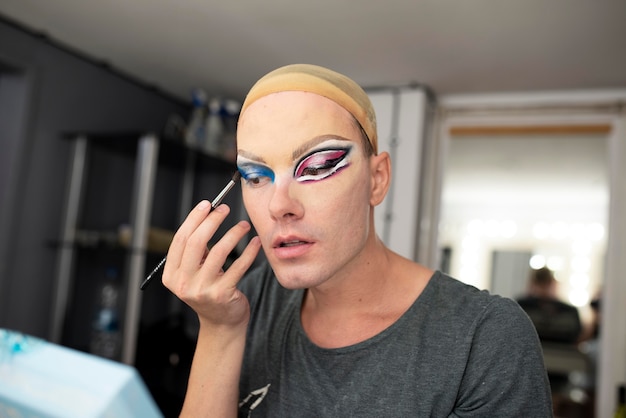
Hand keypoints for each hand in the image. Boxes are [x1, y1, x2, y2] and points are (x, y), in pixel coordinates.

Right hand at [162, 200, 261, 329]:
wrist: (221, 323)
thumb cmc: (209, 291)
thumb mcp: (195, 272)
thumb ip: (196, 250)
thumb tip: (208, 215)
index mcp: (172, 275)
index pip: (181, 239)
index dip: (194, 219)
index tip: (207, 205)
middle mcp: (183, 283)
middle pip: (196, 242)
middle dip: (212, 221)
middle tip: (225, 209)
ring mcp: (202, 290)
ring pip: (218, 251)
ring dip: (234, 234)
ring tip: (244, 225)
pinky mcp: (222, 294)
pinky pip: (238, 266)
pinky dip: (249, 251)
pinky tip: (256, 242)